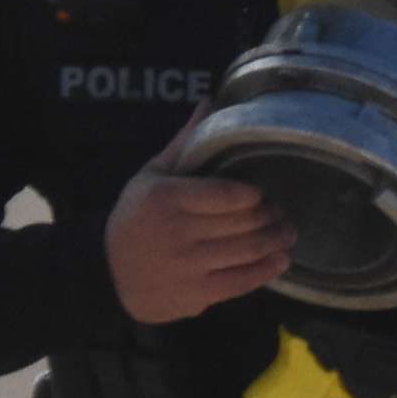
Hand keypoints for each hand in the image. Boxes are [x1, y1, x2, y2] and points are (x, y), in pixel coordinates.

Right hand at [104, 128, 292, 324]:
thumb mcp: (150, 175)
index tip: (265, 193)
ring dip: (275, 241)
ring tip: (287, 233)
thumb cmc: (135, 217)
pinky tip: (280, 260)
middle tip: (283, 211)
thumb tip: (210, 102)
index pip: (227, 194)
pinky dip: (266, 270)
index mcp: (166, 198)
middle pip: (242, 222)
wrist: (108, 273)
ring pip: (246, 251)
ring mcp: (188, 266)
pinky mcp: (196, 295)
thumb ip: (184, 142)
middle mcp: (177, 232)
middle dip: (271, 217)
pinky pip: (241, 282)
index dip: (254, 195)